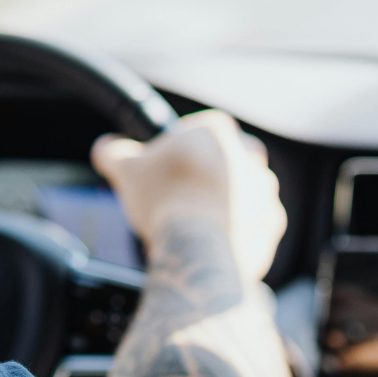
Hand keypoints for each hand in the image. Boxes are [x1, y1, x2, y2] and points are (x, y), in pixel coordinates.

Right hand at [92, 110, 284, 282]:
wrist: (198, 249)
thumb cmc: (165, 200)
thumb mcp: (125, 169)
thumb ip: (113, 151)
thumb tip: (106, 147)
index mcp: (217, 132)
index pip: (204, 127)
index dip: (184, 145)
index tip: (169, 165)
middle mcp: (249, 157)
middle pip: (229, 157)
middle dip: (212, 172)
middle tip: (185, 192)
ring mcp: (265, 192)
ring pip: (246, 190)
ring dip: (227, 201)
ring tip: (197, 221)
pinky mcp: (272, 224)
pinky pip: (255, 222)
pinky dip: (238, 229)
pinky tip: (214, 239)